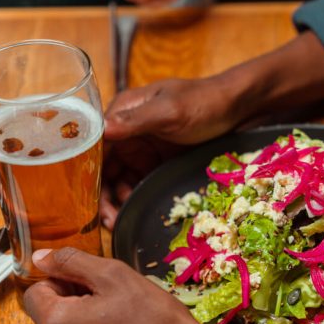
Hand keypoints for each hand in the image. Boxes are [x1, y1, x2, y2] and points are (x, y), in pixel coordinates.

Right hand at [100, 76, 245, 227]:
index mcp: (122, 113)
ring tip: (120, 221)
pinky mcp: (157, 162)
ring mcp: (142, 148)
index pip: (93, 146)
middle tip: (108, 220)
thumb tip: (101, 129)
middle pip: (102, 167)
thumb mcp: (169, 111)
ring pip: (118, 179)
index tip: (88, 199)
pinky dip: (134, 198)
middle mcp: (127, 132)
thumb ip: (135, 121)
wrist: (237, 108)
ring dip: (117, 199)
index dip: (86, 173)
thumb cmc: (203, 102)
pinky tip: (134, 212)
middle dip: (101, 194)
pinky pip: (138, 183)